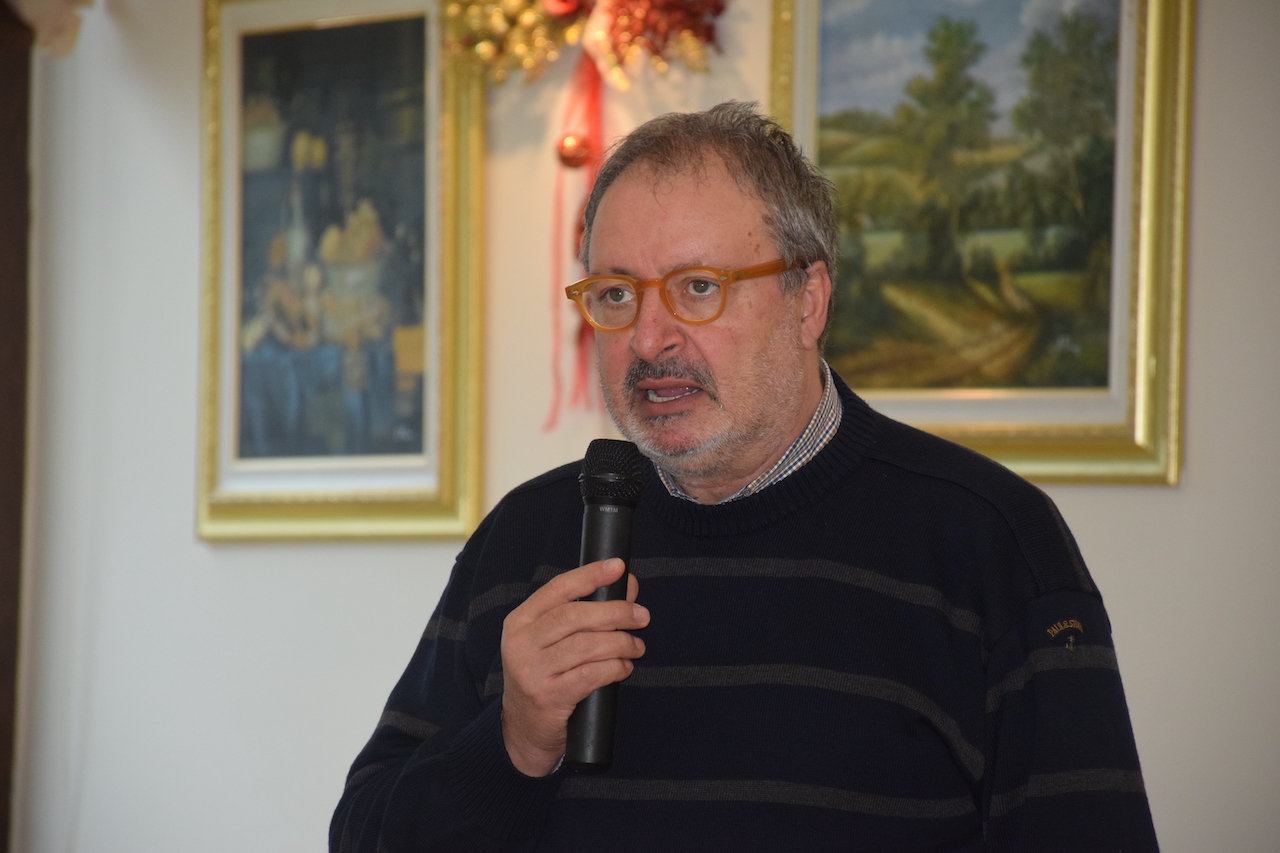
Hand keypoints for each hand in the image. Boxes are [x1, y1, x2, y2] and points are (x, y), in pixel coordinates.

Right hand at [500, 559, 648, 775]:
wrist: (524, 731)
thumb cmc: (545, 677)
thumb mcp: (554, 642)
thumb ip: (586, 613)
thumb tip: (627, 585)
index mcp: (520, 621)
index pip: (558, 589)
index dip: (590, 575)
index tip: (618, 567)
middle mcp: (520, 643)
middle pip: (575, 615)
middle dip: (615, 612)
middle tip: (641, 615)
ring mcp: (531, 671)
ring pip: (586, 645)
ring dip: (620, 642)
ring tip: (636, 645)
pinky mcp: (547, 696)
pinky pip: (590, 674)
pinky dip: (615, 668)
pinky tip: (624, 668)